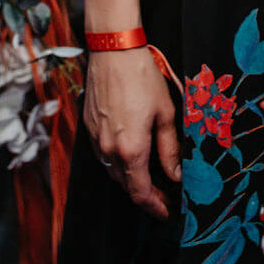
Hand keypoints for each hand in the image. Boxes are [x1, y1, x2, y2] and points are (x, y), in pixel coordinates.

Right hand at [83, 46, 181, 219]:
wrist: (113, 51)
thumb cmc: (142, 77)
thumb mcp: (166, 113)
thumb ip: (169, 148)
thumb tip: (175, 174)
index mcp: (131, 149)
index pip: (141, 192)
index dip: (154, 207)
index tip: (165, 211)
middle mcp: (109, 149)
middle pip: (125, 185)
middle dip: (144, 194)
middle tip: (163, 194)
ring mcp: (95, 138)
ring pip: (112, 171)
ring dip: (129, 178)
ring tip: (148, 176)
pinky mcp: (88, 126)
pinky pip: (102, 154)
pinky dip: (116, 161)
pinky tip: (130, 153)